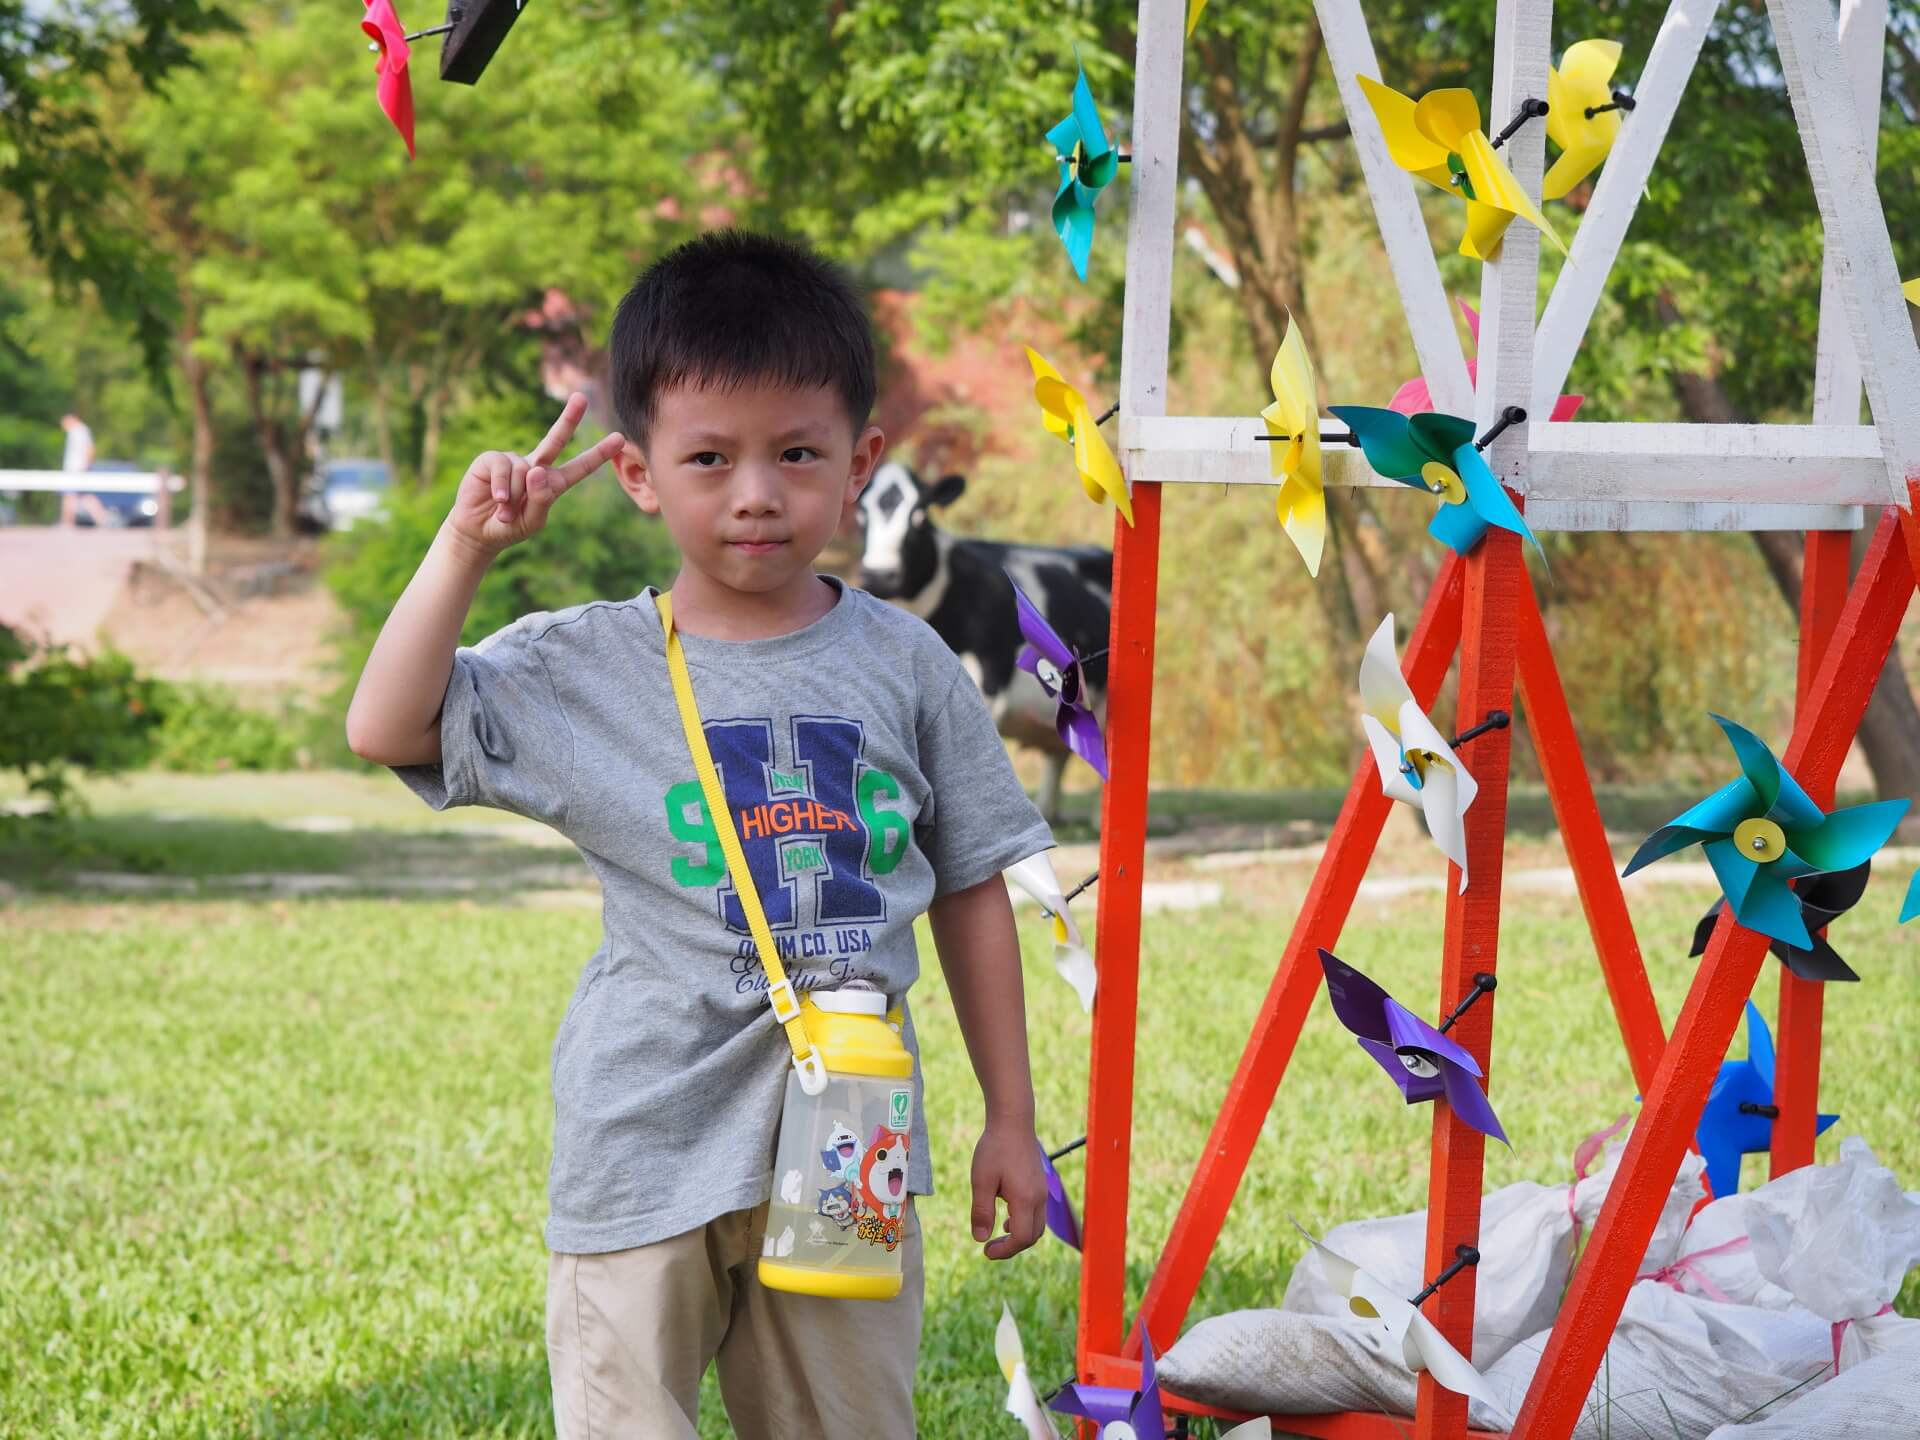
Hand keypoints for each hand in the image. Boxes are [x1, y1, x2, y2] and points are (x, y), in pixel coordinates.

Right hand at [445, 393, 624, 556]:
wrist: (478, 532)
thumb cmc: (508, 527)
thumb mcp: (532, 521)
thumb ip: (541, 499)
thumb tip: (537, 469)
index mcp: (553, 483)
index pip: (580, 467)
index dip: (598, 453)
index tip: (619, 438)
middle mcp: (536, 466)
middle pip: (555, 439)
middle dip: (569, 419)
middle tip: (582, 397)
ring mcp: (514, 461)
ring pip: (524, 471)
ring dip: (515, 497)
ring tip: (505, 511)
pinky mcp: (492, 459)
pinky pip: (504, 468)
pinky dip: (502, 488)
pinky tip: (497, 500)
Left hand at [970, 1116, 1046, 1259]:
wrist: (1013, 1121)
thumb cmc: (995, 1148)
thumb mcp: (981, 1180)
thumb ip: (981, 1211)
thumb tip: (980, 1239)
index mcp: (1025, 1199)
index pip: (1021, 1238)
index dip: (1005, 1251)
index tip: (986, 1252)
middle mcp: (1039, 1198)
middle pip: (1032, 1236)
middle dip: (1012, 1247)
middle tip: (990, 1248)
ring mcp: (1042, 1191)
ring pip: (1037, 1226)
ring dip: (1019, 1236)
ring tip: (998, 1235)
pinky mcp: (1040, 1184)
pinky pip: (1037, 1213)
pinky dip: (1024, 1223)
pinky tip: (1007, 1217)